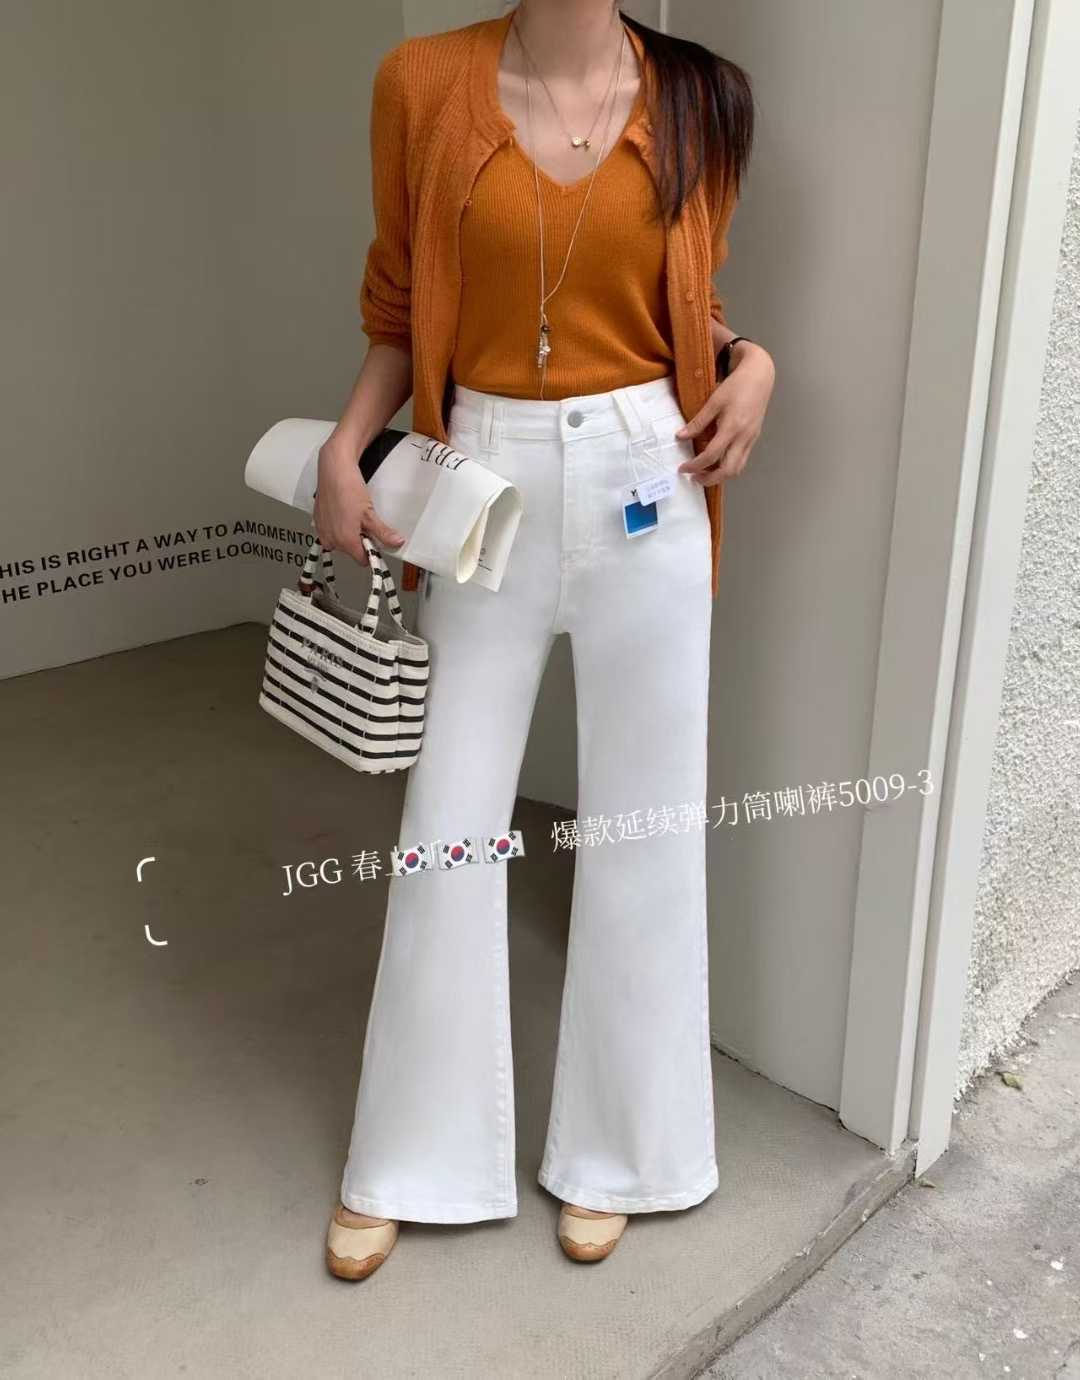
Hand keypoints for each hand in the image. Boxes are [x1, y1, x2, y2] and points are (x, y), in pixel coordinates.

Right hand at [313, 432, 405, 566]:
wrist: (333, 470)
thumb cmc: (349, 489)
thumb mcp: (370, 514)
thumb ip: (383, 533)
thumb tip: (397, 544)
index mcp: (345, 541)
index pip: (362, 560)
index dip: (371, 551)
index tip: (376, 540)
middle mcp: (330, 540)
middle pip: (351, 551)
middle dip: (359, 540)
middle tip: (364, 521)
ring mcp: (322, 531)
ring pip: (340, 542)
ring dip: (348, 533)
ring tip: (353, 515)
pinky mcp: (317, 522)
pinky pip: (330, 532)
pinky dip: (338, 526)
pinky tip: (343, 512)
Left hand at [674, 341, 774, 484]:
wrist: (760, 376)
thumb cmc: (736, 386)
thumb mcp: (713, 402)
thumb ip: (698, 422)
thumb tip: (680, 437)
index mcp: (732, 428)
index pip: (712, 455)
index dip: (695, 465)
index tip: (683, 468)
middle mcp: (744, 437)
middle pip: (728, 470)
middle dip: (710, 479)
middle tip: (694, 477)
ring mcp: (751, 439)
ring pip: (738, 468)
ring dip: (720, 476)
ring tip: (704, 473)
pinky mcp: (754, 438)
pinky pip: (742, 460)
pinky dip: (729, 466)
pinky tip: (718, 461)